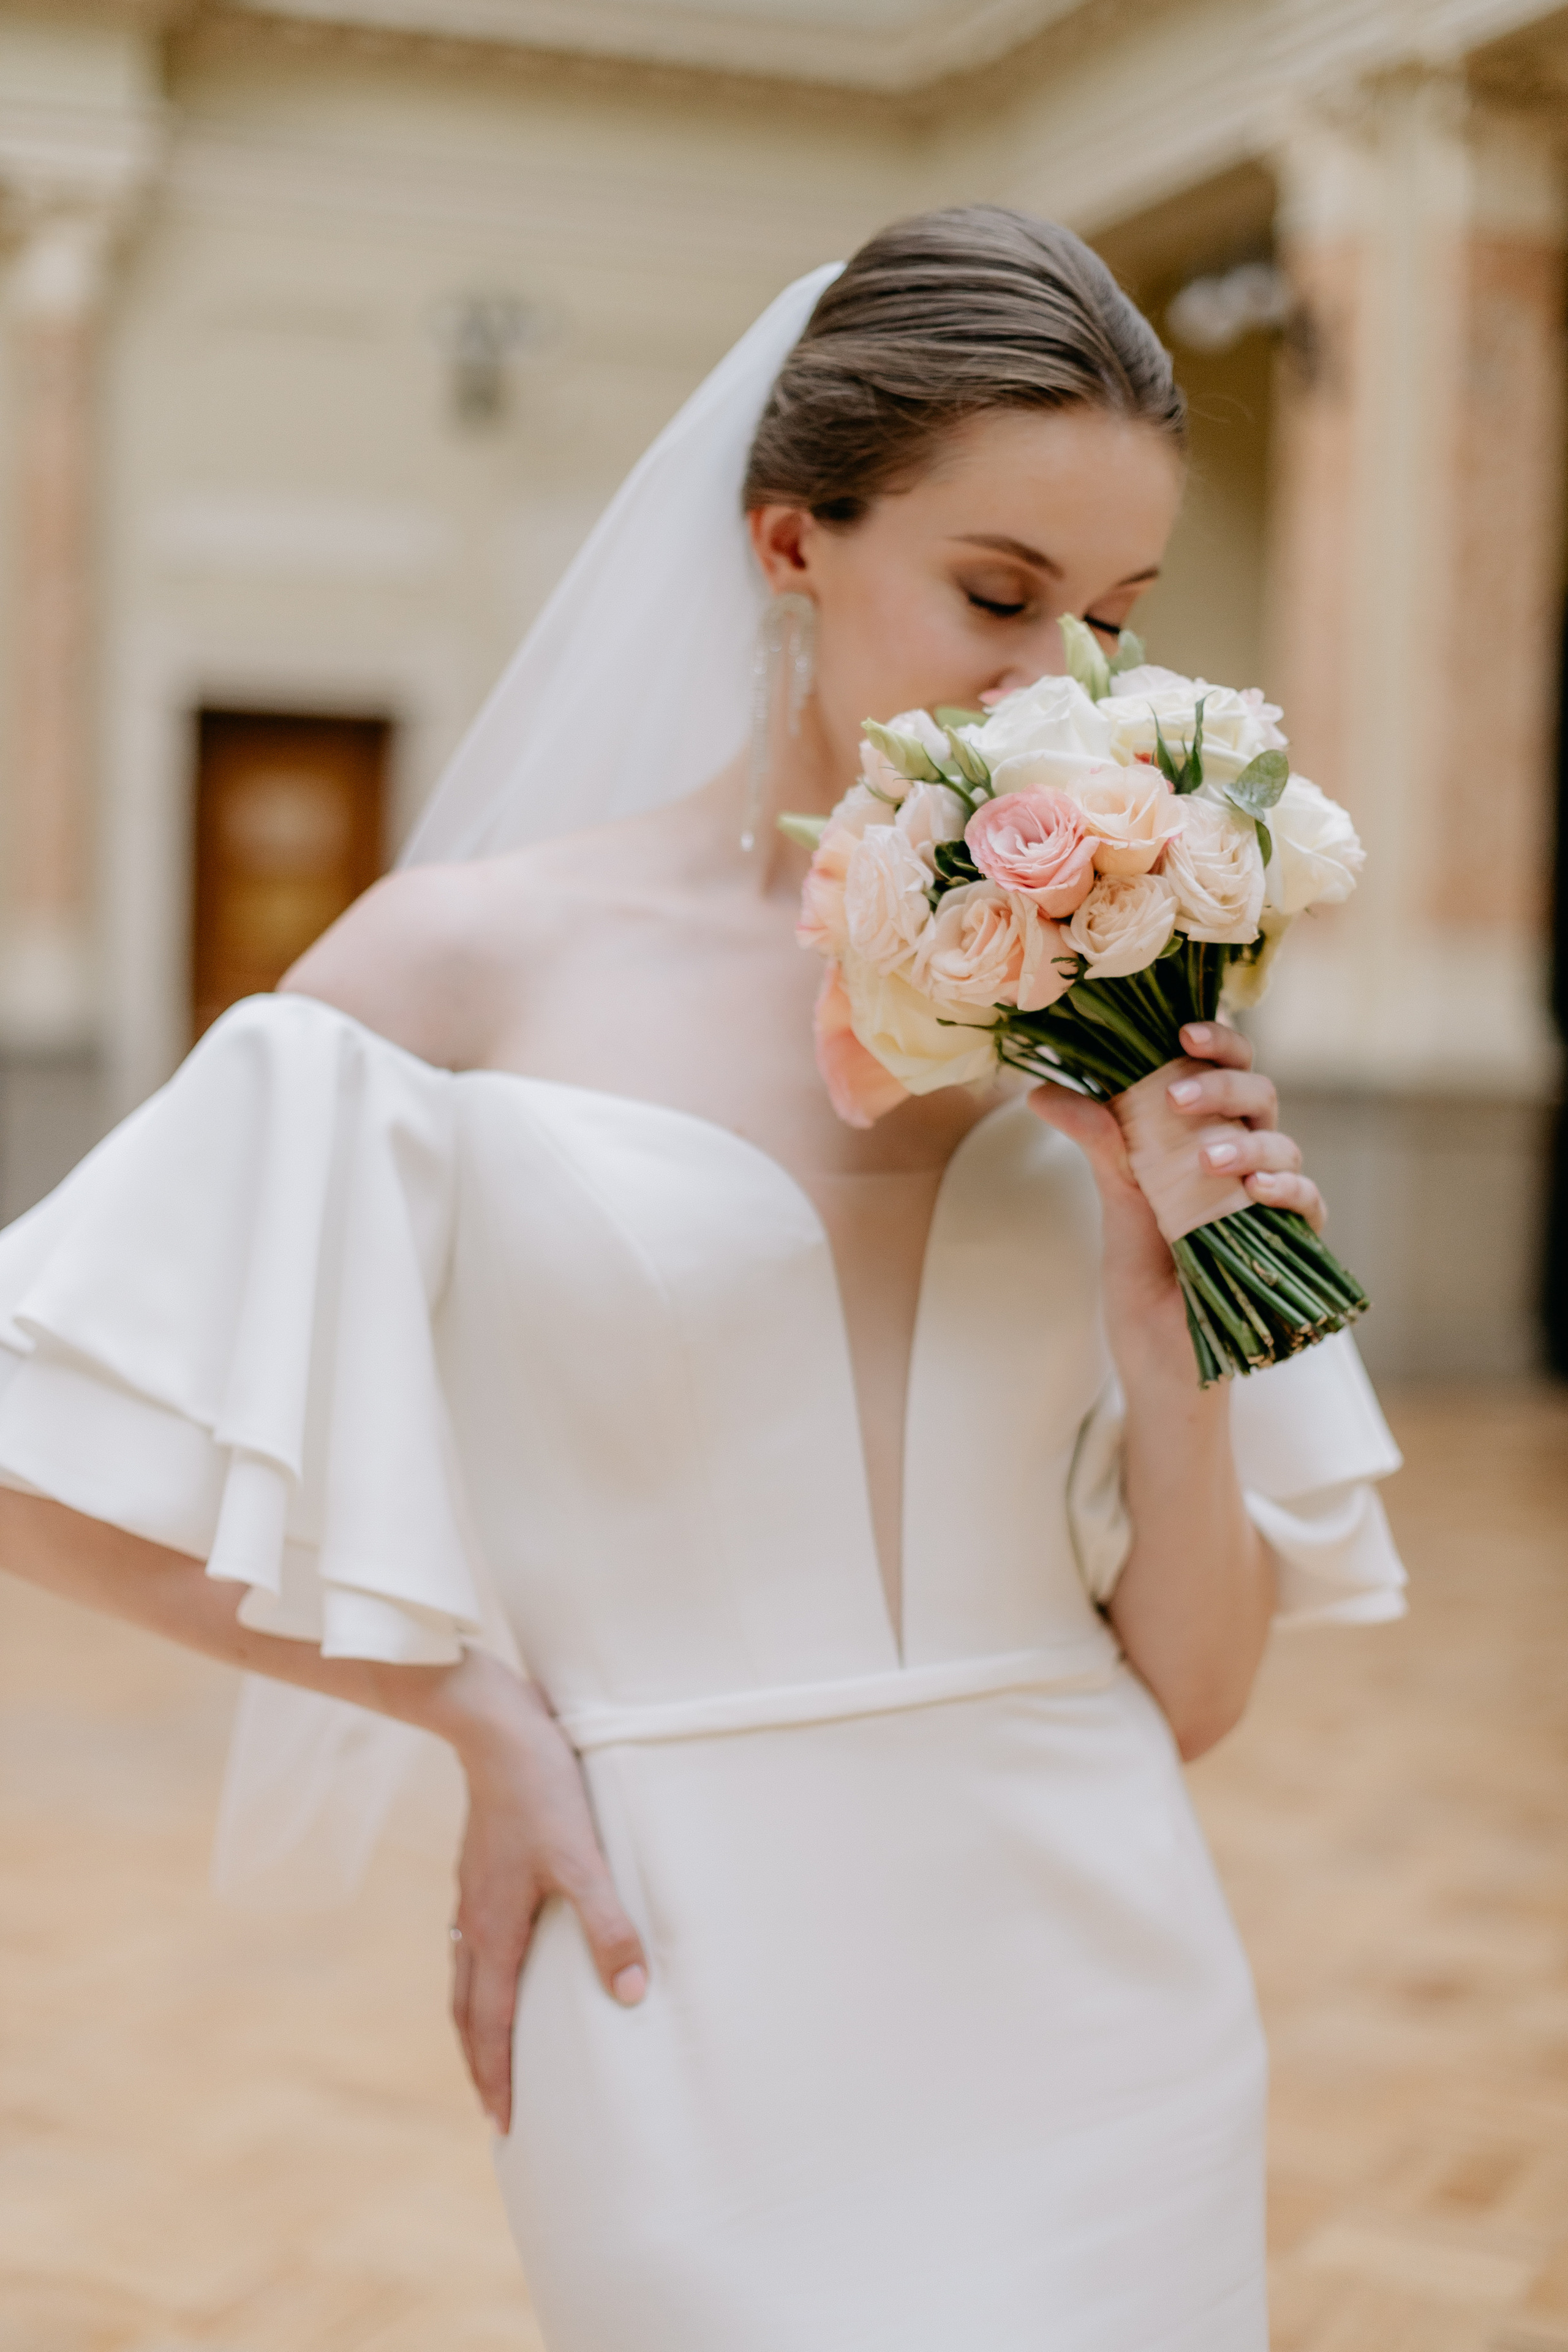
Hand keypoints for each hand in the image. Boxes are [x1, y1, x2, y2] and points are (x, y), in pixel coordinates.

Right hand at [446, 1663, 647, 2133]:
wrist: (494, 1726)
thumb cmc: (542, 1790)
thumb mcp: (584, 1859)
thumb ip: (609, 1925)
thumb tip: (633, 1992)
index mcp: (493, 1931)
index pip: (490, 2026)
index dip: (497, 2076)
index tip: (503, 2123)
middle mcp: (473, 1920)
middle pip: (467, 2011)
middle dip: (480, 2062)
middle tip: (494, 2105)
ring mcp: (471, 1893)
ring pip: (465, 1975)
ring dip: (476, 2021)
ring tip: (491, 2047)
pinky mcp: (478, 1866)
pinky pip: (470, 1940)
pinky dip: (478, 1975)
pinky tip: (497, 1964)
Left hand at [1027, 1020, 1323, 1360]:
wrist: (1161, 1363)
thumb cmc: (1144, 1284)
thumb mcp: (1117, 1208)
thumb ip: (1100, 1147)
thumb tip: (1042, 1091)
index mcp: (1201, 1138)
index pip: (1221, 1071)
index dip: (1215, 1042)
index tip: (1183, 1031)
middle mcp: (1242, 1160)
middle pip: (1257, 1095)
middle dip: (1224, 1083)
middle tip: (1179, 1095)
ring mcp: (1269, 1201)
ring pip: (1283, 1142)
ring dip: (1248, 1142)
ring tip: (1208, 1160)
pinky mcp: (1290, 1245)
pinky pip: (1309, 1202)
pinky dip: (1290, 1190)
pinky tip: (1260, 1189)